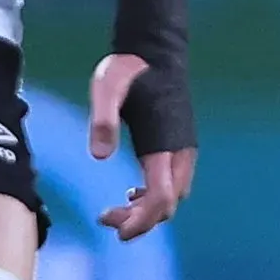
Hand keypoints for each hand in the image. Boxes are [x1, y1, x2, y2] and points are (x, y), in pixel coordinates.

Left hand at [85, 52, 196, 239]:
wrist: (155, 49)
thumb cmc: (128, 68)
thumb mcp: (106, 88)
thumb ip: (102, 120)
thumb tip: (98, 157)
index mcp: (164, 143)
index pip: (162, 198)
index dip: (143, 221)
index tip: (117, 230)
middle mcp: (179, 150)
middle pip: (169, 203)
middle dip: (141, 220)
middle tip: (106, 218)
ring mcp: (181, 148)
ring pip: (173, 196)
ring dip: (147, 210)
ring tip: (114, 211)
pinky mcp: (178, 145)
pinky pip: (172, 183)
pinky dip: (154, 196)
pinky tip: (132, 192)